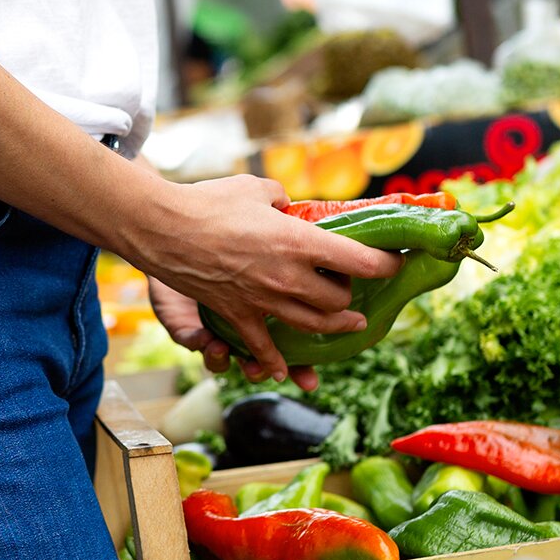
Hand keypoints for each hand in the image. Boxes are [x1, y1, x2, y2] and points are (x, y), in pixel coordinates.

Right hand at [120, 174, 402, 383]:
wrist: (164, 228)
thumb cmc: (210, 202)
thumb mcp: (255, 188)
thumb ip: (279, 199)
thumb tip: (286, 205)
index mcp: (299, 241)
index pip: (360, 261)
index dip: (385, 265)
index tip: (395, 263)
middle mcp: (288, 276)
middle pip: (338, 300)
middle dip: (352, 296)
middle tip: (356, 288)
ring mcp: (263, 301)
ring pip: (312, 325)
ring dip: (334, 327)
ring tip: (350, 324)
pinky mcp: (237, 315)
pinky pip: (262, 347)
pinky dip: (274, 362)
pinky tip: (285, 371)